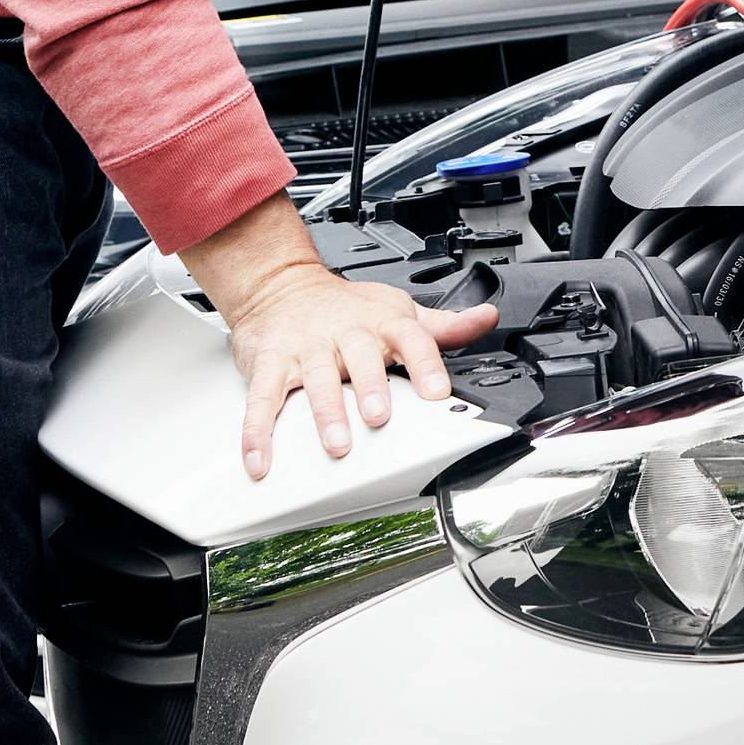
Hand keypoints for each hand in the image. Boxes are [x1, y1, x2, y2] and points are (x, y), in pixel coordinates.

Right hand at [178, 198, 498, 475]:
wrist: (281, 284)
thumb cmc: (345, 307)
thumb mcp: (397, 309)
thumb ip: (443, 325)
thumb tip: (486, 319)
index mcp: (381, 322)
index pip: (411, 337)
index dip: (426, 363)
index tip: (438, 391)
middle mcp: (344, 332)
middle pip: (361, 357)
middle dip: (370, 387)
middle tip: (379, 417)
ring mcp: (306, 347)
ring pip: (315, 379)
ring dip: (324, 413)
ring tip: (336, 444)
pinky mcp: (271, 363)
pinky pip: (263, 398)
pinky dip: (257, 431)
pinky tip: (261, 460)